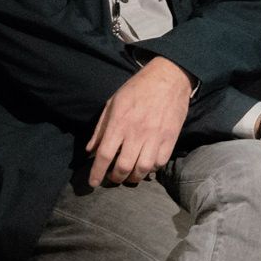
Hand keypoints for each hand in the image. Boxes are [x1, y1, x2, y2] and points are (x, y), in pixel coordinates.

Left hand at [86, 57, 191, 186]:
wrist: (169, 77)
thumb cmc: (138, 88)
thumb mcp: (112, 103)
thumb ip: (100, 128)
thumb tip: (90, 150)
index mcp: (119, 122)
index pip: (104, 154)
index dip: (97, 172)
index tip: (93, 183)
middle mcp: (137, 132)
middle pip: (124, 166)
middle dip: (116, 178)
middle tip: (113, 178)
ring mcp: (156, 135)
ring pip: (143, 168)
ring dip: (134, 177)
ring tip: (130, 175)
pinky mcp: (171, 137)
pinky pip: (160, 161)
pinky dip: (152, 169)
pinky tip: (147, 165)